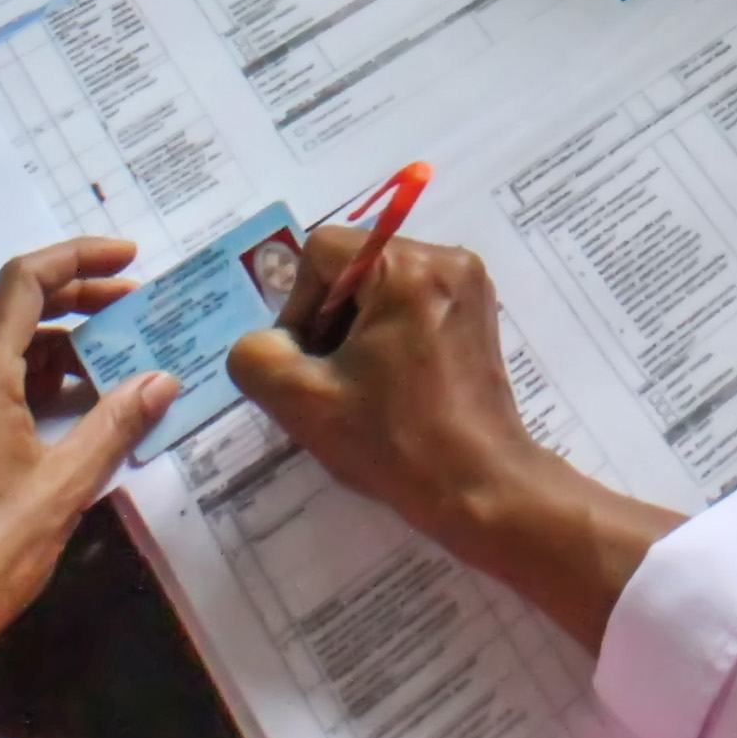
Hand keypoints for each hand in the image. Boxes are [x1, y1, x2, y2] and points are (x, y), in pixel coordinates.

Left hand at [0, 240, 166, 723]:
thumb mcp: (63, 490)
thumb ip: (114, 426)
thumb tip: (162, 379)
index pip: (22, 283)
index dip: (77, 258)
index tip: (130, 261)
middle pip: (8, 311)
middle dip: (74, 300)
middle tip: (137, 310)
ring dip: (53, 346)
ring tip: (114, 364)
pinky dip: (27, 382)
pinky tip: (67, 413)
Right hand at [231, 228, 679, 652]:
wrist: (478, 485)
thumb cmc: (392, 440)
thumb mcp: (301, 400)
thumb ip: (257, 357)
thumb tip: (270, 341)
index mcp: (407, 266)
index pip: (321, 252)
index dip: (298, 307)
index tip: (308, 362)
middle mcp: (447, 258)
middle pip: (355, 265)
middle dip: (329, 320)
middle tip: (330, 379)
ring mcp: (470, 284)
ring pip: (382, 285)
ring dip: (357, 330)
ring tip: (360, 387)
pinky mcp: (479, 313)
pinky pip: (414, 301)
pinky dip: (389, 335)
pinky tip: (390, 385)